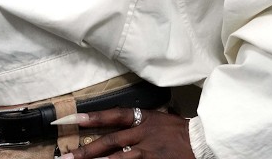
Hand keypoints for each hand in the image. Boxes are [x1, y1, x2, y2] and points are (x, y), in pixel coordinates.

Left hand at [57, 107, 194, 158]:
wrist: (204, 143)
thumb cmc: (181, 131)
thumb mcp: (160, 119)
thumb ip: (139, 122)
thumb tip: (118, 122)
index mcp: (145, 119)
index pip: (114, 116)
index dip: (93, 117)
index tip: (72, 119)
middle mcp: (144, 135)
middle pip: (110, 141)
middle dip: (87, 150)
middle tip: (67, 157)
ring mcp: (149, 153)